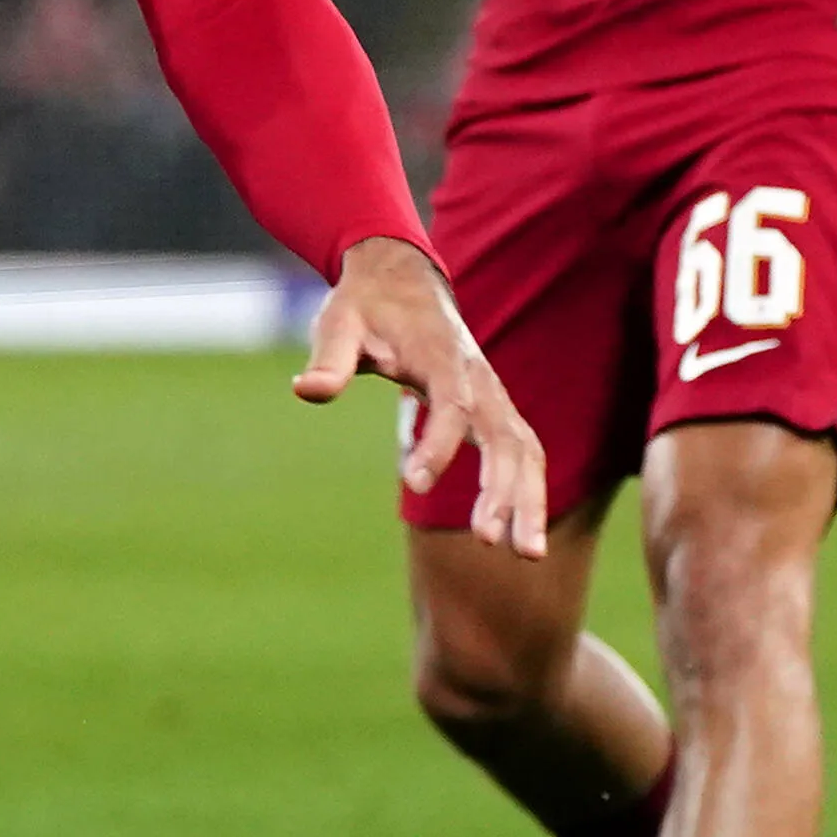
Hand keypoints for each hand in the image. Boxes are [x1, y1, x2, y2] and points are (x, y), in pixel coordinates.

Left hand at [292, 236, 545, 552]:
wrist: (402, 280)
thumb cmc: (366, 306)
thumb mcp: (338, 324)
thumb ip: (329, 359)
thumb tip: (306, 390)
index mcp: (442, 357)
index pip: (452, 406)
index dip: (438, 445)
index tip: (415, 484)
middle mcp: (478, 380)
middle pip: (506, 437)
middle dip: (504, 490)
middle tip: (489, 542)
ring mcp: (492, 396)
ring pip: (525, 450)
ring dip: (529, 501)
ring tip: (529, 556)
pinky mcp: (493, 411)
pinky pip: (522, 452)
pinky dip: (528, 491)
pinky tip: (523, 536)